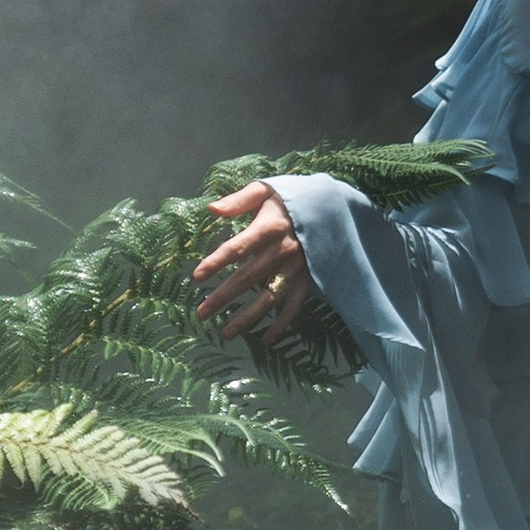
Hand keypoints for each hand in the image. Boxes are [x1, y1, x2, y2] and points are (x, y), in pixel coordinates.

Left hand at [192, 183, 312, 342]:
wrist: (332, 206)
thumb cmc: (291, 198)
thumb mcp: (266, 189)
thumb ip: (238, 200)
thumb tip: (211, 209)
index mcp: (269, 227)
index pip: (237, 247)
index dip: (216, 262)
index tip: (197, 277)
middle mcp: (282, 250)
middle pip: (248, 277)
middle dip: (223, 297)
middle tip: (201, 313)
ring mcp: (296, 268)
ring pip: (270, 298)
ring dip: (248, 318)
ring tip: (226, 333)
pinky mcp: (308, 279)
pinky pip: (294, 306)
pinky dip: (282, 325)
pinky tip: (265, 340)